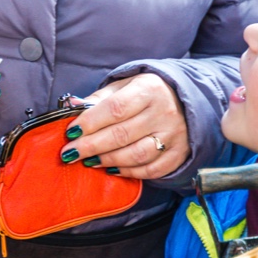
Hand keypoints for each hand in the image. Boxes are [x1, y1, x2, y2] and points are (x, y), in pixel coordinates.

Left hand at [63, 73, 189, 180]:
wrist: (186, 100)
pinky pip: (151, 170)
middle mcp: (163, 113)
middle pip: (122, 135)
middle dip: (91, 146)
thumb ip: (98, 98)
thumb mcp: (124, 86)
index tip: (70, 132)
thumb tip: (72, 106)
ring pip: (136, 155)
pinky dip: (129, 172)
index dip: (90, 123)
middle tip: (70, 153)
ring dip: (108, 160)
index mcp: (148, 90)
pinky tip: (112, 169)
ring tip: (89, 161)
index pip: (115, 109)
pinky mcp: (179, 154)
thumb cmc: (147, 93)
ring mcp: (173, 136)